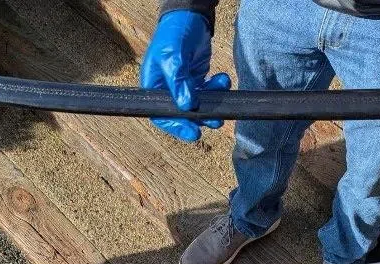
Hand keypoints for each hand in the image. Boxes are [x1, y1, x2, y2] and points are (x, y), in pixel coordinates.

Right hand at [139, 10, 230, 141]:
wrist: (190, 16)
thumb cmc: (174, 33)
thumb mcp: (173, 55)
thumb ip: (179, 81)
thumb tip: (186, 105)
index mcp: (155, 86)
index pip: (162, 114)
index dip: (177, 126)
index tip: (194, 132)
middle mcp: (168, 89)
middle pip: (182, 114)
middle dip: (199, 118)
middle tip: (215, 121)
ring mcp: (183, 86)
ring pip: (198, 105)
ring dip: (212, 106)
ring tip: (224, 105)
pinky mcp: (196, 80)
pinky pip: (208, 92)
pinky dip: (217, 90)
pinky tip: (223, 80)